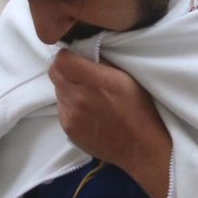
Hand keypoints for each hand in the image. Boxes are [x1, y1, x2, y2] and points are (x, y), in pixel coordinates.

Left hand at [50, 50, 171, 197]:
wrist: (142, 147)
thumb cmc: (141, 109)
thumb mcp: (129, 76)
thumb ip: (103, 61)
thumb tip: (84, 51)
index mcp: (96, 81)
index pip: (61, 60)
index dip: (68, 56)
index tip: (79, 59)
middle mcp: (79, 99)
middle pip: (55, 74)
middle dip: (66, 71)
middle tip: (84, 77)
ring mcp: (71, 117)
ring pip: (58, 92)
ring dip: (68, 89)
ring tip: (89, 97)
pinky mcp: (68, 130)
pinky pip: (62, 109)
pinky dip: (70, 106)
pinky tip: (89, 112)